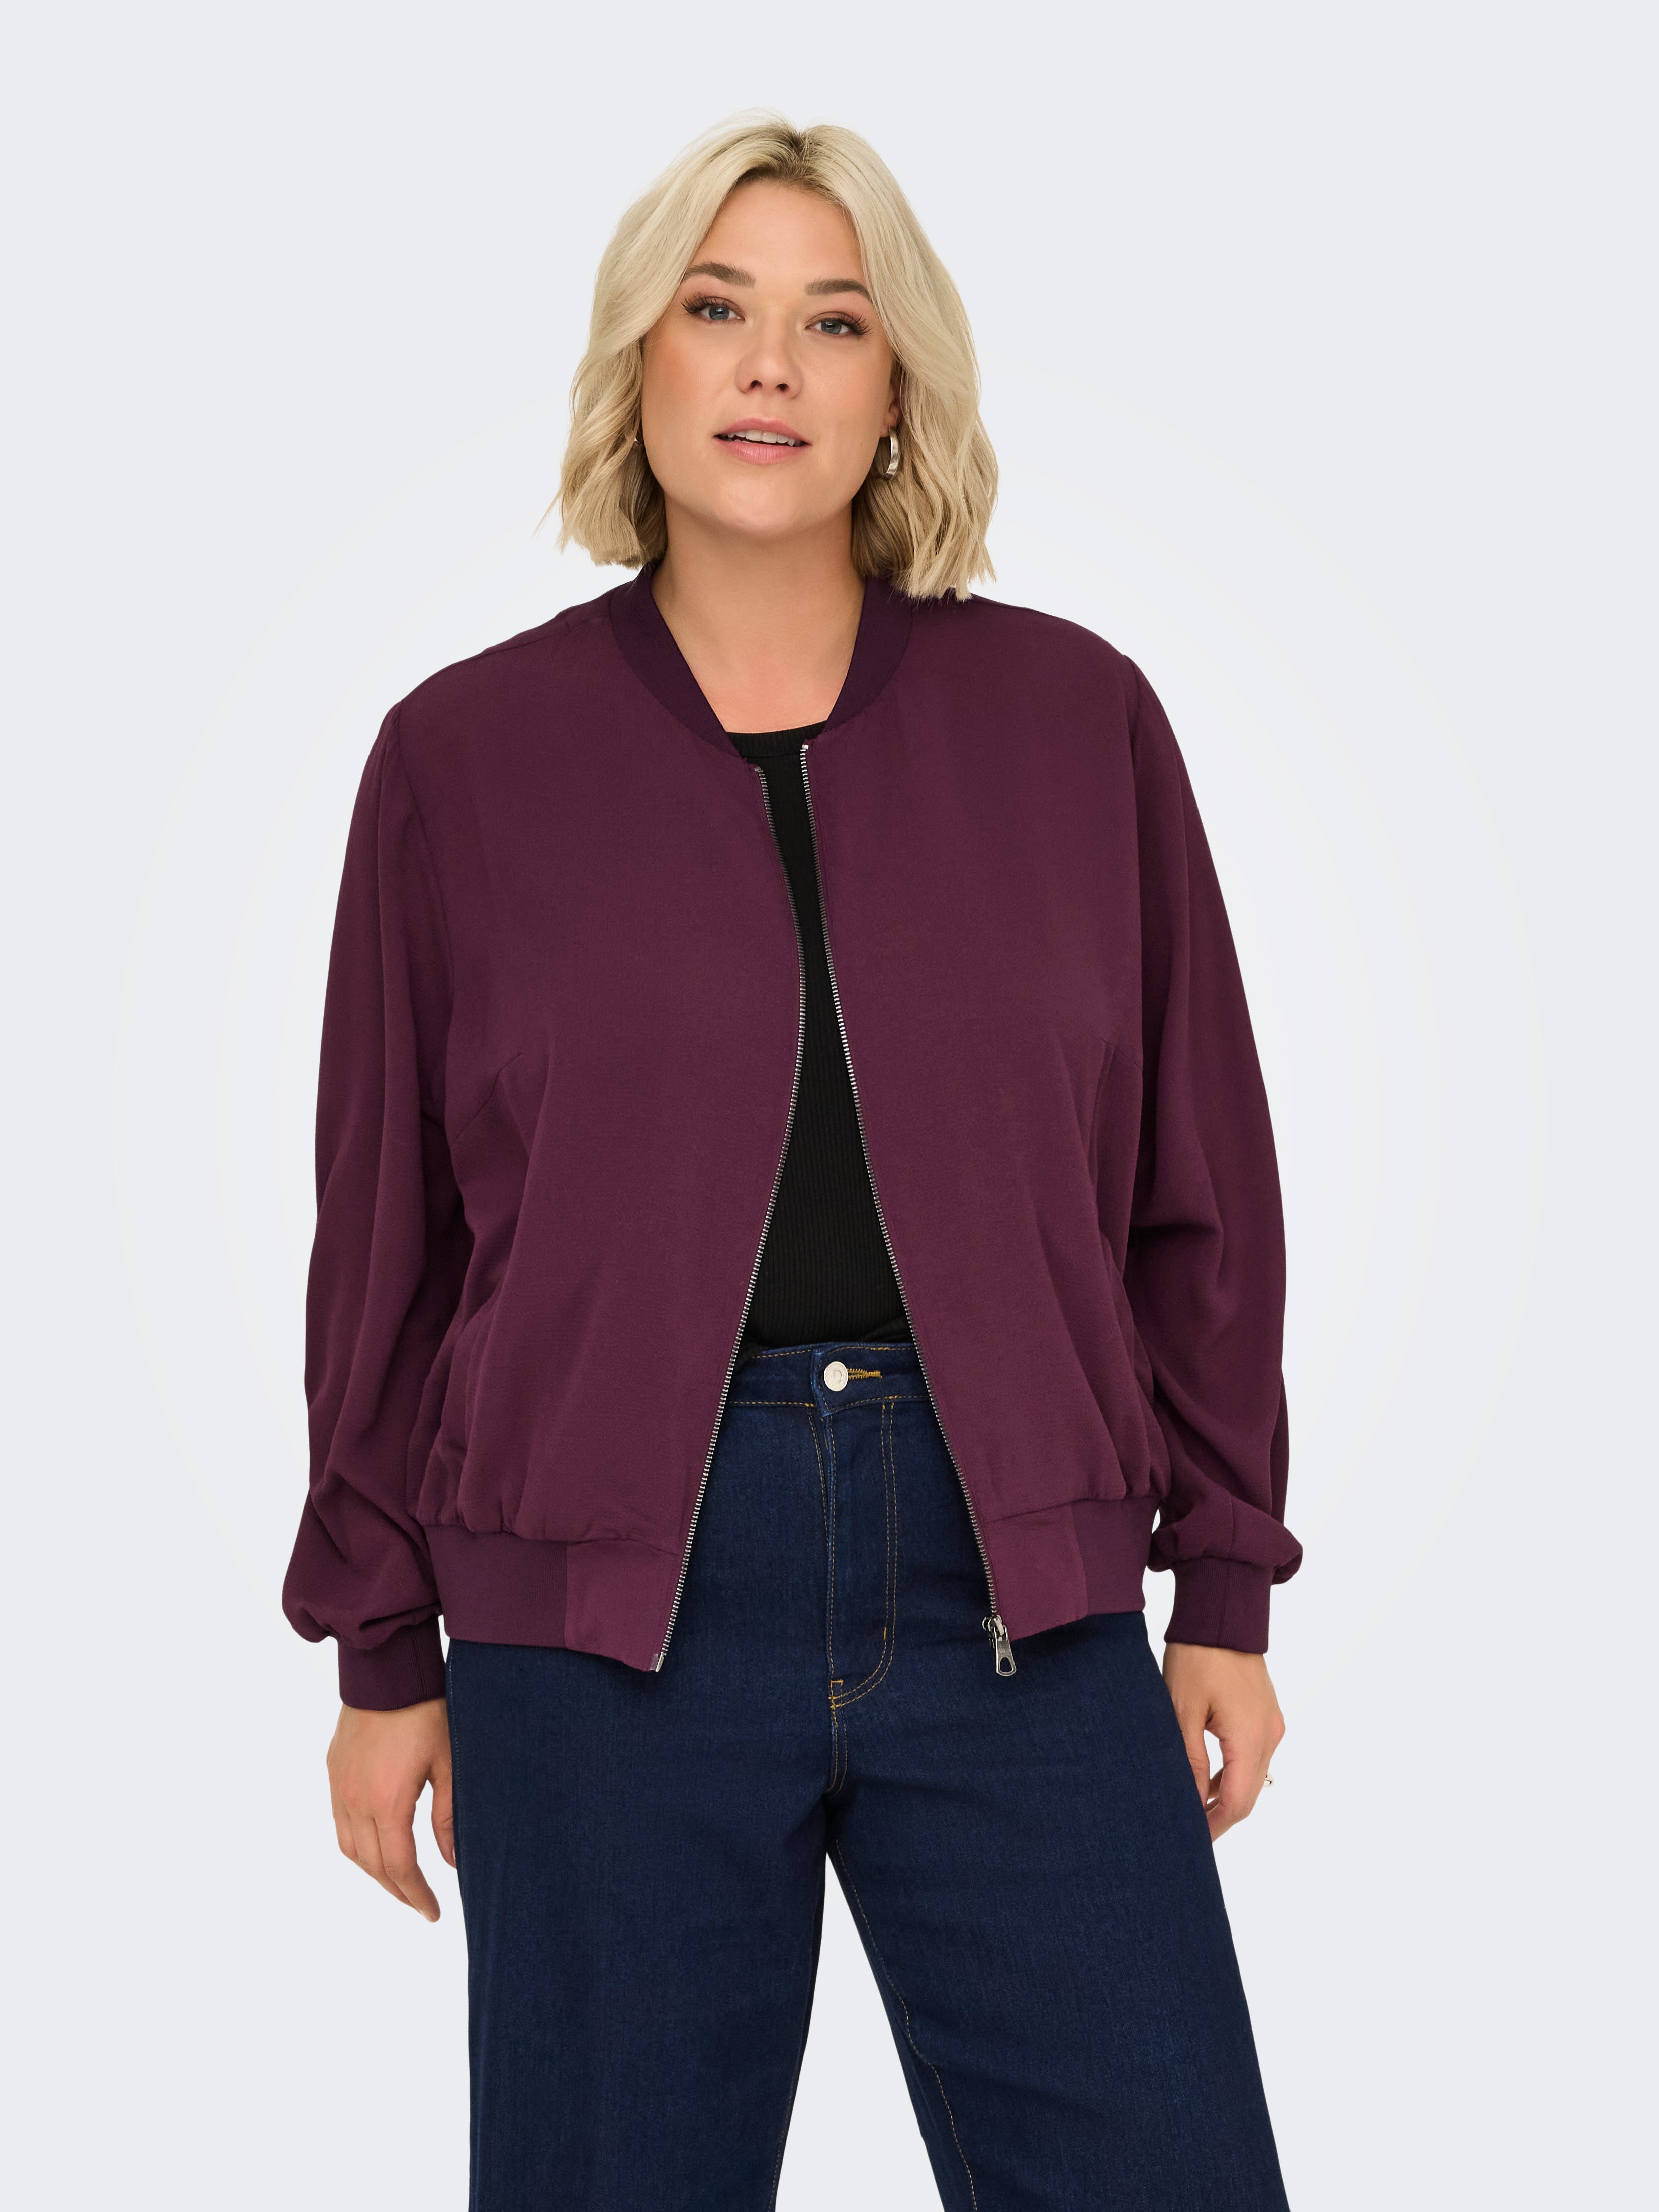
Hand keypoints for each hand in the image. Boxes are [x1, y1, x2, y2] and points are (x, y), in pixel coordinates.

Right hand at [326, 1697, 455, 1919]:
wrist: (387, 1671)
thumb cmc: (427, 1711)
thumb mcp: (450, 1764)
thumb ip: (450, 1817)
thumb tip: (454, 1861)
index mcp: (387, 1802)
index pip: (399, 1866)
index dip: (416, 1895)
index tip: (433, 1913)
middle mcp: (355, 1800)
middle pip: (372, 1865)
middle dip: (397, 1890)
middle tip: (420, 1904)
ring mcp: (339, 1786)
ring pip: (350, 1848)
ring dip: (374, 1872)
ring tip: (400, 1882)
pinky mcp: (333, 1771)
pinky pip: (339, 1823)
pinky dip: (356, 1846)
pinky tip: (374, 1846)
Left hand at [1162, 1642, 1284, 1841]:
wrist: (1222, 1615)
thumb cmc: (1197, 1658)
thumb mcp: (1183, 1711)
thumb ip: (1190, 1761)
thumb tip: (1191, 1803)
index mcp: (1251, 1738)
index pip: (1238, 1802)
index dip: (1215, 1826)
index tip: (1191, 1842)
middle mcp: (1270, 1736)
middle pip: (1249, 1794)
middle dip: (1221, 1816)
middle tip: (1189, 1833)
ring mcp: (1272, 1724)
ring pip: (1253, 1776)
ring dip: (1228, 1795)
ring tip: (1195, 1811)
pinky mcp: (1267, 1714)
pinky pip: (1254, 1756)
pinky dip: (1234, 1772)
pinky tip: (1209, 1779)